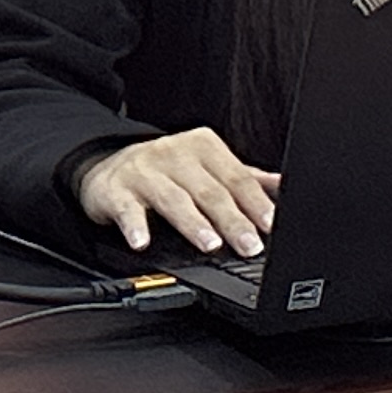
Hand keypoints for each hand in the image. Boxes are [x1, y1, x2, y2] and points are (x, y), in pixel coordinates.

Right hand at [75, 127, 279, 255]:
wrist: (108, 165)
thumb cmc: (167, 170)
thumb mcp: (208, 167)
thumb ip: (244, 178)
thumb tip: (283, 186)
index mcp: (204, 147)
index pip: (237, 177)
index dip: (256, 202)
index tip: (271, 224)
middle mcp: (175, 154)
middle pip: (210, 191)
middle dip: (232, 220)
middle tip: (249, 244)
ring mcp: (145, 172)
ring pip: (174, 199)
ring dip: (193, 224)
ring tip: (209, 244)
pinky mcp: (116, 191)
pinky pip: (127, 210)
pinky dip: (135, 226)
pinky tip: (143, 242)